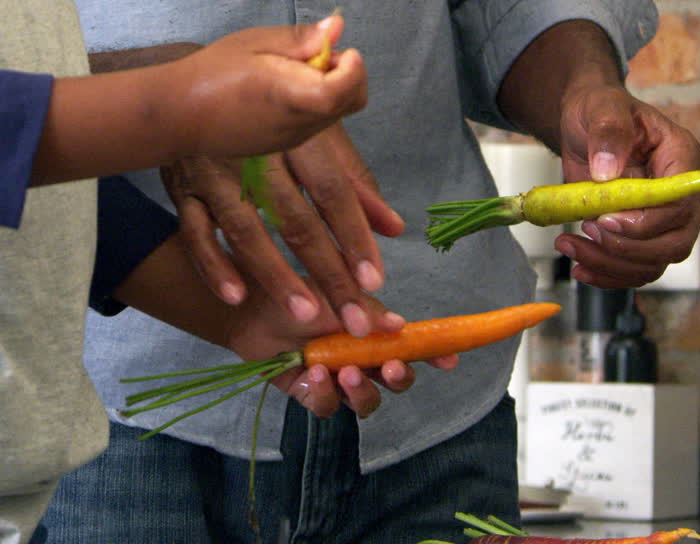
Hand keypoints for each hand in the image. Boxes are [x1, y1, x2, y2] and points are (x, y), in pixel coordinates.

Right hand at [161, 124, 404, 336]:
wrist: (190, 78)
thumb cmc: (267, 102)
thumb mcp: (314, 126)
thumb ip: (355, 178)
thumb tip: (393, 226)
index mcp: (294, 132)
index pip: (331, 189)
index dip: (354, 234)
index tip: (374, 278)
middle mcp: (254, 153)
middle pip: (294, 218)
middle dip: (327, 271)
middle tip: (352, 316)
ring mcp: (214, 171)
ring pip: (247, 229)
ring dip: (276, 275)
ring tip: (305, 313)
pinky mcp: (183, 189)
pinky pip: (195, 232)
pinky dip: (214, 265)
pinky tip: (237, 295)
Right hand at [171, 15, 368, 159]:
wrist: (179, 115)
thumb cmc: (212, 73)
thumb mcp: (254, 42)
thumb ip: (299, 39)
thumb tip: (336, 27)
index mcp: (291, 96)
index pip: (344, 91)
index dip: (354, 69)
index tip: (343, 50)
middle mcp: (297, 124)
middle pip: (350, 104)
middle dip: (348, 76)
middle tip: (319, 55)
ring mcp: (291, 139)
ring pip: (335, 114)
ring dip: (331, 89)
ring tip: (295, 69)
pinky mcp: (282, 145)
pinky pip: (314, 124)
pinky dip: (315, 103)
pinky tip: (284, 88)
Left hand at [222, 288, 454, 417]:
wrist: (250, 306)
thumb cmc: (296, 293)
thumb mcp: (337, 294)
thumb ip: (369, 312)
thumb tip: (401, 326)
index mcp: (373, 331)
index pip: (411, 347)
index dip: (434, 355)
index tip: (449, 360)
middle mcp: (360, 357)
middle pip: (395, 381)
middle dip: (399, 377)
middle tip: (388, 367)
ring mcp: (337, 378)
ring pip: (366, 401)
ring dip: (363, 390)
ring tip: (346, 372)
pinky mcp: (311, 393)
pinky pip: (329, 407)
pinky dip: (327, 394)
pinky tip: (317, 374)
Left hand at [555, 84, 699, 287]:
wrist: (585, 125)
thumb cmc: (601, 111)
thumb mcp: (601, 107)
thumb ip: (608, 131)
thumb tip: (607, 171)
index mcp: (682, 157)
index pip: (680, 203)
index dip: (646, 221)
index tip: (603, 219)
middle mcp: (682, 194)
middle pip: (675, 241)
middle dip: (628, 248)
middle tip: (587, 232)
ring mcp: (664, 219)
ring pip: (654, 262)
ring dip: (610, 264)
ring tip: (569, 246)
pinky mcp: (643, 235)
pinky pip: (636, 268)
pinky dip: (608, 274)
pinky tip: (580, 267)